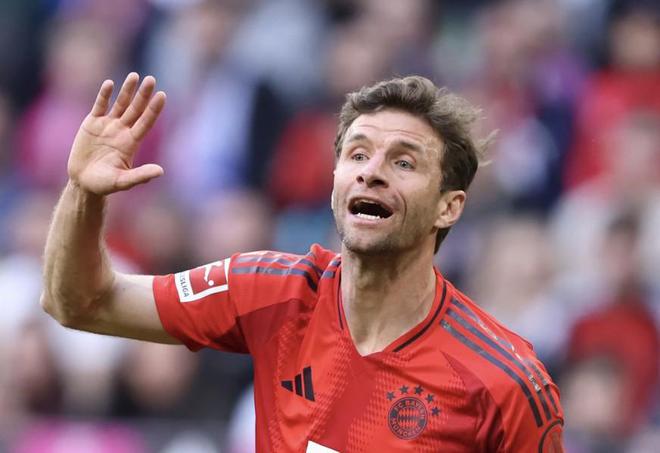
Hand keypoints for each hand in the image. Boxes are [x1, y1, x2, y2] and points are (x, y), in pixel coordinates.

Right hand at [67, 73, 165, 194]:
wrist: (83, 182)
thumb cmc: (104, 184)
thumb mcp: (123, 181)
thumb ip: (141, 176)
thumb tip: (161, 172)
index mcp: (131, 143)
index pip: (146, 122)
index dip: (154, 110)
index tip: (162, 95)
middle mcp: (122, 131)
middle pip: (136, 109)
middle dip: (143, 95)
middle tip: (151, 79)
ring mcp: (108, 126)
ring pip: (120, 104)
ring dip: (127, 90)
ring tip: (134, 76)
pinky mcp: (91, 124)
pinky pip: (99, 106)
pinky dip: (104, 95)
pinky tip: (110, 84)